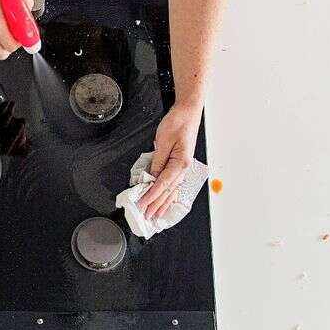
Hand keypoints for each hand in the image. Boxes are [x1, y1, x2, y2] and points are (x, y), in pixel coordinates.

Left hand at [137, 103, 200, 219]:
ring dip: (163, 203)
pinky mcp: (180, 163)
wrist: (188, 112)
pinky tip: (166, 201)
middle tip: (147, 216)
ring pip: (172, 190)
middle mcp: (183, 168)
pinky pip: (174, 183)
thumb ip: (157, 161)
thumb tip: (151, 178)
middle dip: (156, 205)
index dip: (151, 197)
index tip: (142, 206)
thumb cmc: (178, 122)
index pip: (162, 184)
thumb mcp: (163, 141)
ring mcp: (183, 167)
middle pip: (168, 191)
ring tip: (156, 215)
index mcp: (180, 163)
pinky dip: (169, 194)